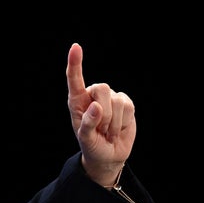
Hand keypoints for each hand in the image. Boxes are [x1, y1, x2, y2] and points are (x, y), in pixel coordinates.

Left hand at [66, 43, 135, 186]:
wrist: (109, 155)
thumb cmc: (91, 145)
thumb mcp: (85, 139)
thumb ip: (87, 124)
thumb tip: (97, 106)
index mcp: (77, 100)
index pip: (74, 79)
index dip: (75, 62)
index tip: (75, 47)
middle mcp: (93, 95)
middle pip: (102, 88)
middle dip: (104, 112)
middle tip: (101, 130)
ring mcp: (110, 98)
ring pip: (117, 100)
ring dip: (113, 122)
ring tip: (108, 132)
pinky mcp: (126, 104)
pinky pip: (128, 106)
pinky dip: (123, 122)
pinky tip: (117, 129)